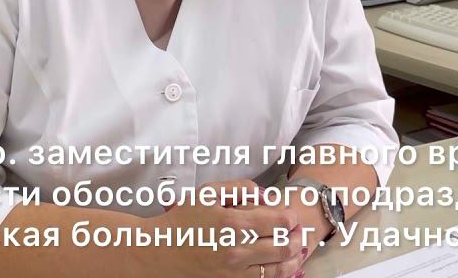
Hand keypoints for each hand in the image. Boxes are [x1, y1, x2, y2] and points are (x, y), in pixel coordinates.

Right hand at [148, 180, 308, 277]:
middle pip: (285, 246)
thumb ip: (240, 188)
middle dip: (297, 237)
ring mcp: (235, 272)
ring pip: (280, 269)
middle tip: (298, 231)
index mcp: (233, 223)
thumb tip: (266, 195)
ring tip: (295, 248)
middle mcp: (237, 250)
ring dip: (293, 257)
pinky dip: (278, 273)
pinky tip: (279, 265)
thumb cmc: (182, 222)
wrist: (159, 252)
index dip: (291, 218)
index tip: (291, 216)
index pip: (280, 221)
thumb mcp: (207, 194)